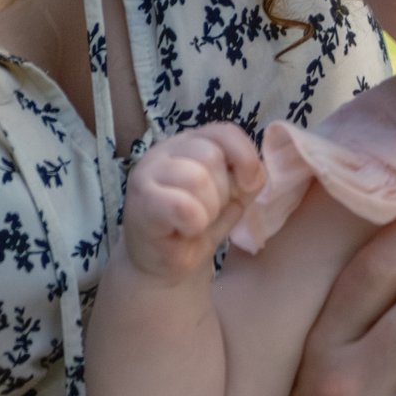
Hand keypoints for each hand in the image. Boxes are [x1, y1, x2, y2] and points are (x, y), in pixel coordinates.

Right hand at [123, 123, 262, 280]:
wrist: (164, 264)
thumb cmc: (198, 225)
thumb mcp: (232, 197)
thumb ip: (247, 178)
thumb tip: (255, 174)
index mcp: (190, 143)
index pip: (225, 132)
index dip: (245, 157)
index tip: (248, 186)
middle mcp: (165, 151)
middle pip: (211, 156)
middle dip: (223, 191)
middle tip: (209, 212)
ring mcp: (147, 175)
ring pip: (197, 178)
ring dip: (208, 209)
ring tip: (196, 223)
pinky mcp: (141, 203)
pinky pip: (182, 205)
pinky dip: (194, 223)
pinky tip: (185, 231)